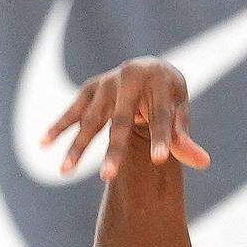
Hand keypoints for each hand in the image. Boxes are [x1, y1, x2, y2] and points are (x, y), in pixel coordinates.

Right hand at [41, 59, 210, 181]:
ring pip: (91, 119)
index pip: (162, 114)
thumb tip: (204, 163)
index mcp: (159, 80)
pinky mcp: (90, 88)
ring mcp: (106, 82)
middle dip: (114, 151)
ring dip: (78, 146)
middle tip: (108, 179)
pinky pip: (72, 110)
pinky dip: (58, 126)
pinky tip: (43, 144)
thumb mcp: (180, 110)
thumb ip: (184, 137)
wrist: (150, 67)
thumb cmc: (169, 96)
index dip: (162, 138)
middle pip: (122, 121)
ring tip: (64, 172)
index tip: (159, 161)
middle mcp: (129, 77)